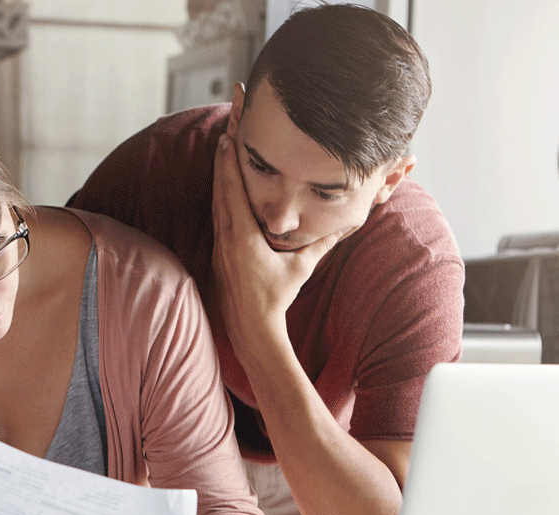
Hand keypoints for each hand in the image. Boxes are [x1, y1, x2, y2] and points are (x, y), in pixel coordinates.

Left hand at [211, 133, 349, 348]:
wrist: (251, 329)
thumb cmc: (277, 299)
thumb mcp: (302, 268)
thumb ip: (322, 243)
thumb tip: (350, 223)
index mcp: (243, 237)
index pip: (235, 191)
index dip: (231, 162)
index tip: (228, 137)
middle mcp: (227, 238)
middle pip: (221, 190)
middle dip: (222, 160)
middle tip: (225, 132)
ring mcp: (220, 247)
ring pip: (217, 203)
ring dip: (220, 177)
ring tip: (222, 151)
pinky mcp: (219, 255)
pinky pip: (218, 218)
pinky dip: (220, 197)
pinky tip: (222, 187)